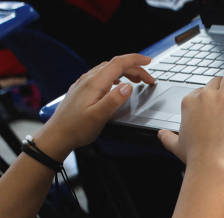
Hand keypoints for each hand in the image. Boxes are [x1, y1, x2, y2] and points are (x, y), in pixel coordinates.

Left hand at [39, 54, 155, 159]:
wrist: (57, 135)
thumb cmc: (76, 128)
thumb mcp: (99, 116)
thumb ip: (114, 100)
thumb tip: (128, 87)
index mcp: (94, 83)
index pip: (118, 64)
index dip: (135, 60)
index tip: (148, 61)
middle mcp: (88, 80)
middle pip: (115, 65)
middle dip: (134, 68)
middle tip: (149, 79)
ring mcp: (84, 84)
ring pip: (108, 69)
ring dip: (126, 72)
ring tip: (138, 81)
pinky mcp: (82, 89)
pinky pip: (101, 76)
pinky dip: (116, 76)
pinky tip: (118, 85)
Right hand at [157, 71, 223, 173]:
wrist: (211, 163)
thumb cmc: (196, 156)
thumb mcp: (176, 144)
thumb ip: (168, 137)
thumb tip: (162, 135)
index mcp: (190, 102)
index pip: (201, 90)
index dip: (211, 94)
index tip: (217, 100)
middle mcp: (206, 97)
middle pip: (218, 81)